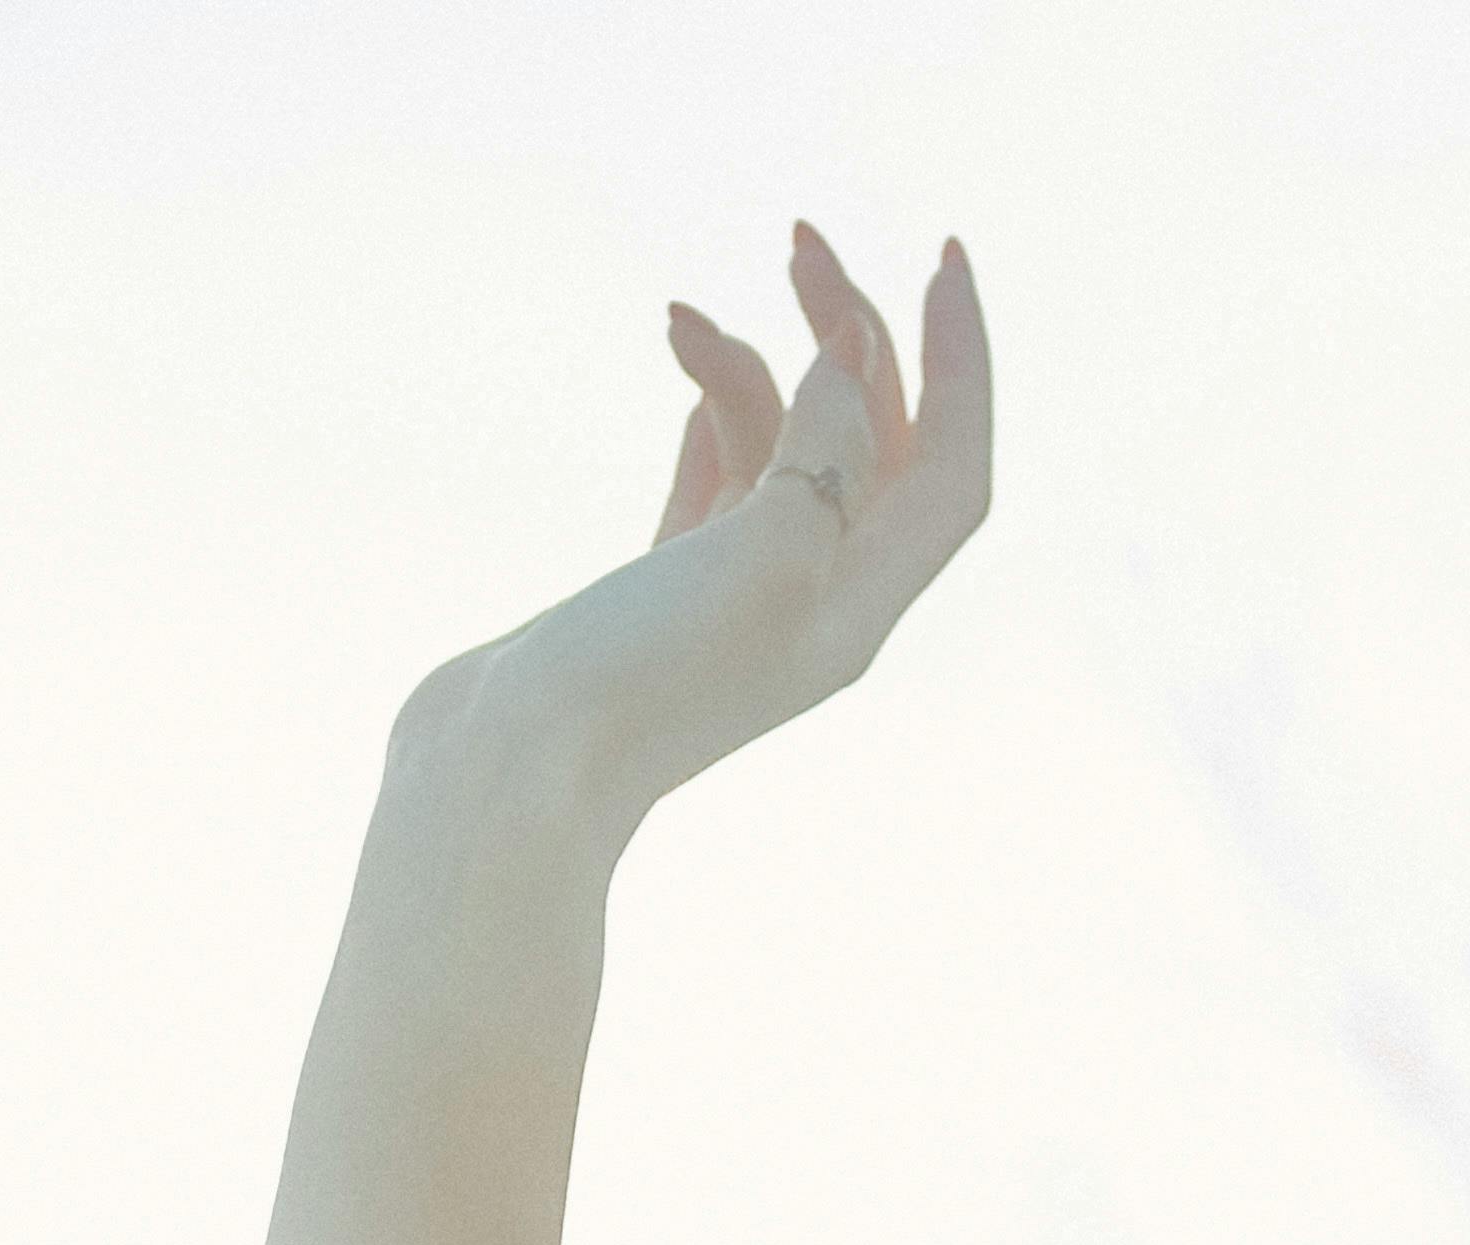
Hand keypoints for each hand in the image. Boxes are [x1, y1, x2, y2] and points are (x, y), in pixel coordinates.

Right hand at [391, 223, 991, 860]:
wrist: (507, 779)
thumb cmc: (636, 681)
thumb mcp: (756, 557)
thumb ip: (824, 454)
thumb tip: (854, 360)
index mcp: (855, 610)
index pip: (951, 471)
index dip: (962, 366)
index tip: (940, 257)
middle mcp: (811, 608)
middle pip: (874, 445)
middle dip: (849, 333)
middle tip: (800, 239)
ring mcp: (734, 603)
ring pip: (784, 450)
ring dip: (749, 365)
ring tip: (680, 319)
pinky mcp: (664, 596)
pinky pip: (721, 482)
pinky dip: (717, 413)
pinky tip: (689, 363)